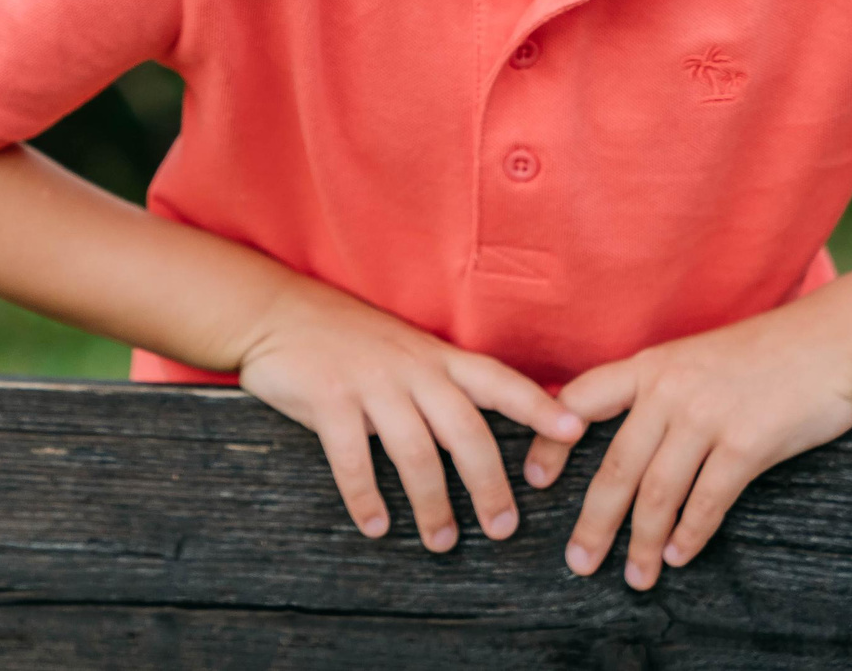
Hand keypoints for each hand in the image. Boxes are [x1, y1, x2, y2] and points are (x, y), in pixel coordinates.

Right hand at [238, 280, 586, 552]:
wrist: (276, 311)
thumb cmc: (346, 338)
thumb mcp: (404, 349)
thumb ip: (440, 383)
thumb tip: (484, 434)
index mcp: (435, 356)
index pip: (498, 379)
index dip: (537, 404)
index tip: (575, 429)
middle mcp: (411, 368)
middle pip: (465, 429)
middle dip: (489, 483)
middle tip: (503, 528)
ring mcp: (370, 382)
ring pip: (416, 451)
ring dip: (432, 503)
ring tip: (442, 540)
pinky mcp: (328, 398)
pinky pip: (353, 458)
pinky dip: (366, 497)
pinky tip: (377, 526)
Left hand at [524, 311, 851, 586]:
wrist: (828, 342)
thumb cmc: (762, 355)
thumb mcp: (693, 357)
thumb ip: (658, 391)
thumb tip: (626, 442)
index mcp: (649, 367)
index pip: (579, 402)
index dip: (550, 442)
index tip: (536, 481)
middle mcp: (669, 391)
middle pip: (615, 467)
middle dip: (594, 522)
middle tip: (579, 561)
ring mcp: (707, 417)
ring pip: (658, 493)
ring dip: (642, 542)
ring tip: (634, 576)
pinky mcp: (747, 444)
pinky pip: (708, 501)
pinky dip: (690, 535)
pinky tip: (678, 555)